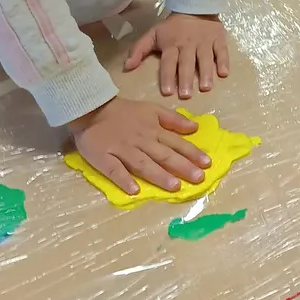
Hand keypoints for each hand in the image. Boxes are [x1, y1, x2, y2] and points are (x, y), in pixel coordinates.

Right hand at [69, 96, 209, 195]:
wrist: (92, 108)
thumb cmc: (125, 112)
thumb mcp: (152, 109)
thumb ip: (173, 119)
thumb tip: (195, 127)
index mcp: (153, 130)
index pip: (176, 143)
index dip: (192, 153)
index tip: (207, 163)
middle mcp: (141, 141)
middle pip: (164, 155)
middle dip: (182, 166)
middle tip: (199, 178)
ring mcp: (122, 150)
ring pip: (143, 163)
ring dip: (159, 175)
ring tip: (174, 187)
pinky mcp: (104, 158)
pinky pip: (114, 170)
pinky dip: (124, 179)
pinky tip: (134, 191)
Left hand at [124, 13, 229, 98]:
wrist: (195, 6)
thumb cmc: (172, 26)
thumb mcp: (153, 34)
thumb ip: (139, 50)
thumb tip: (127, 67)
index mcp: (171, 44)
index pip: (168, 62)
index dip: (167, 76)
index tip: (168, 92)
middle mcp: (188, 44)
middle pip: (187, 63)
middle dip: (186, 78)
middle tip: (186, 95)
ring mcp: (205, 42)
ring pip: (205, 58)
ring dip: (206, 72)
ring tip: (206, 87)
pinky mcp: (219, 39)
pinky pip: (222, 51)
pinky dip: (224, 61)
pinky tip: (224, 73)